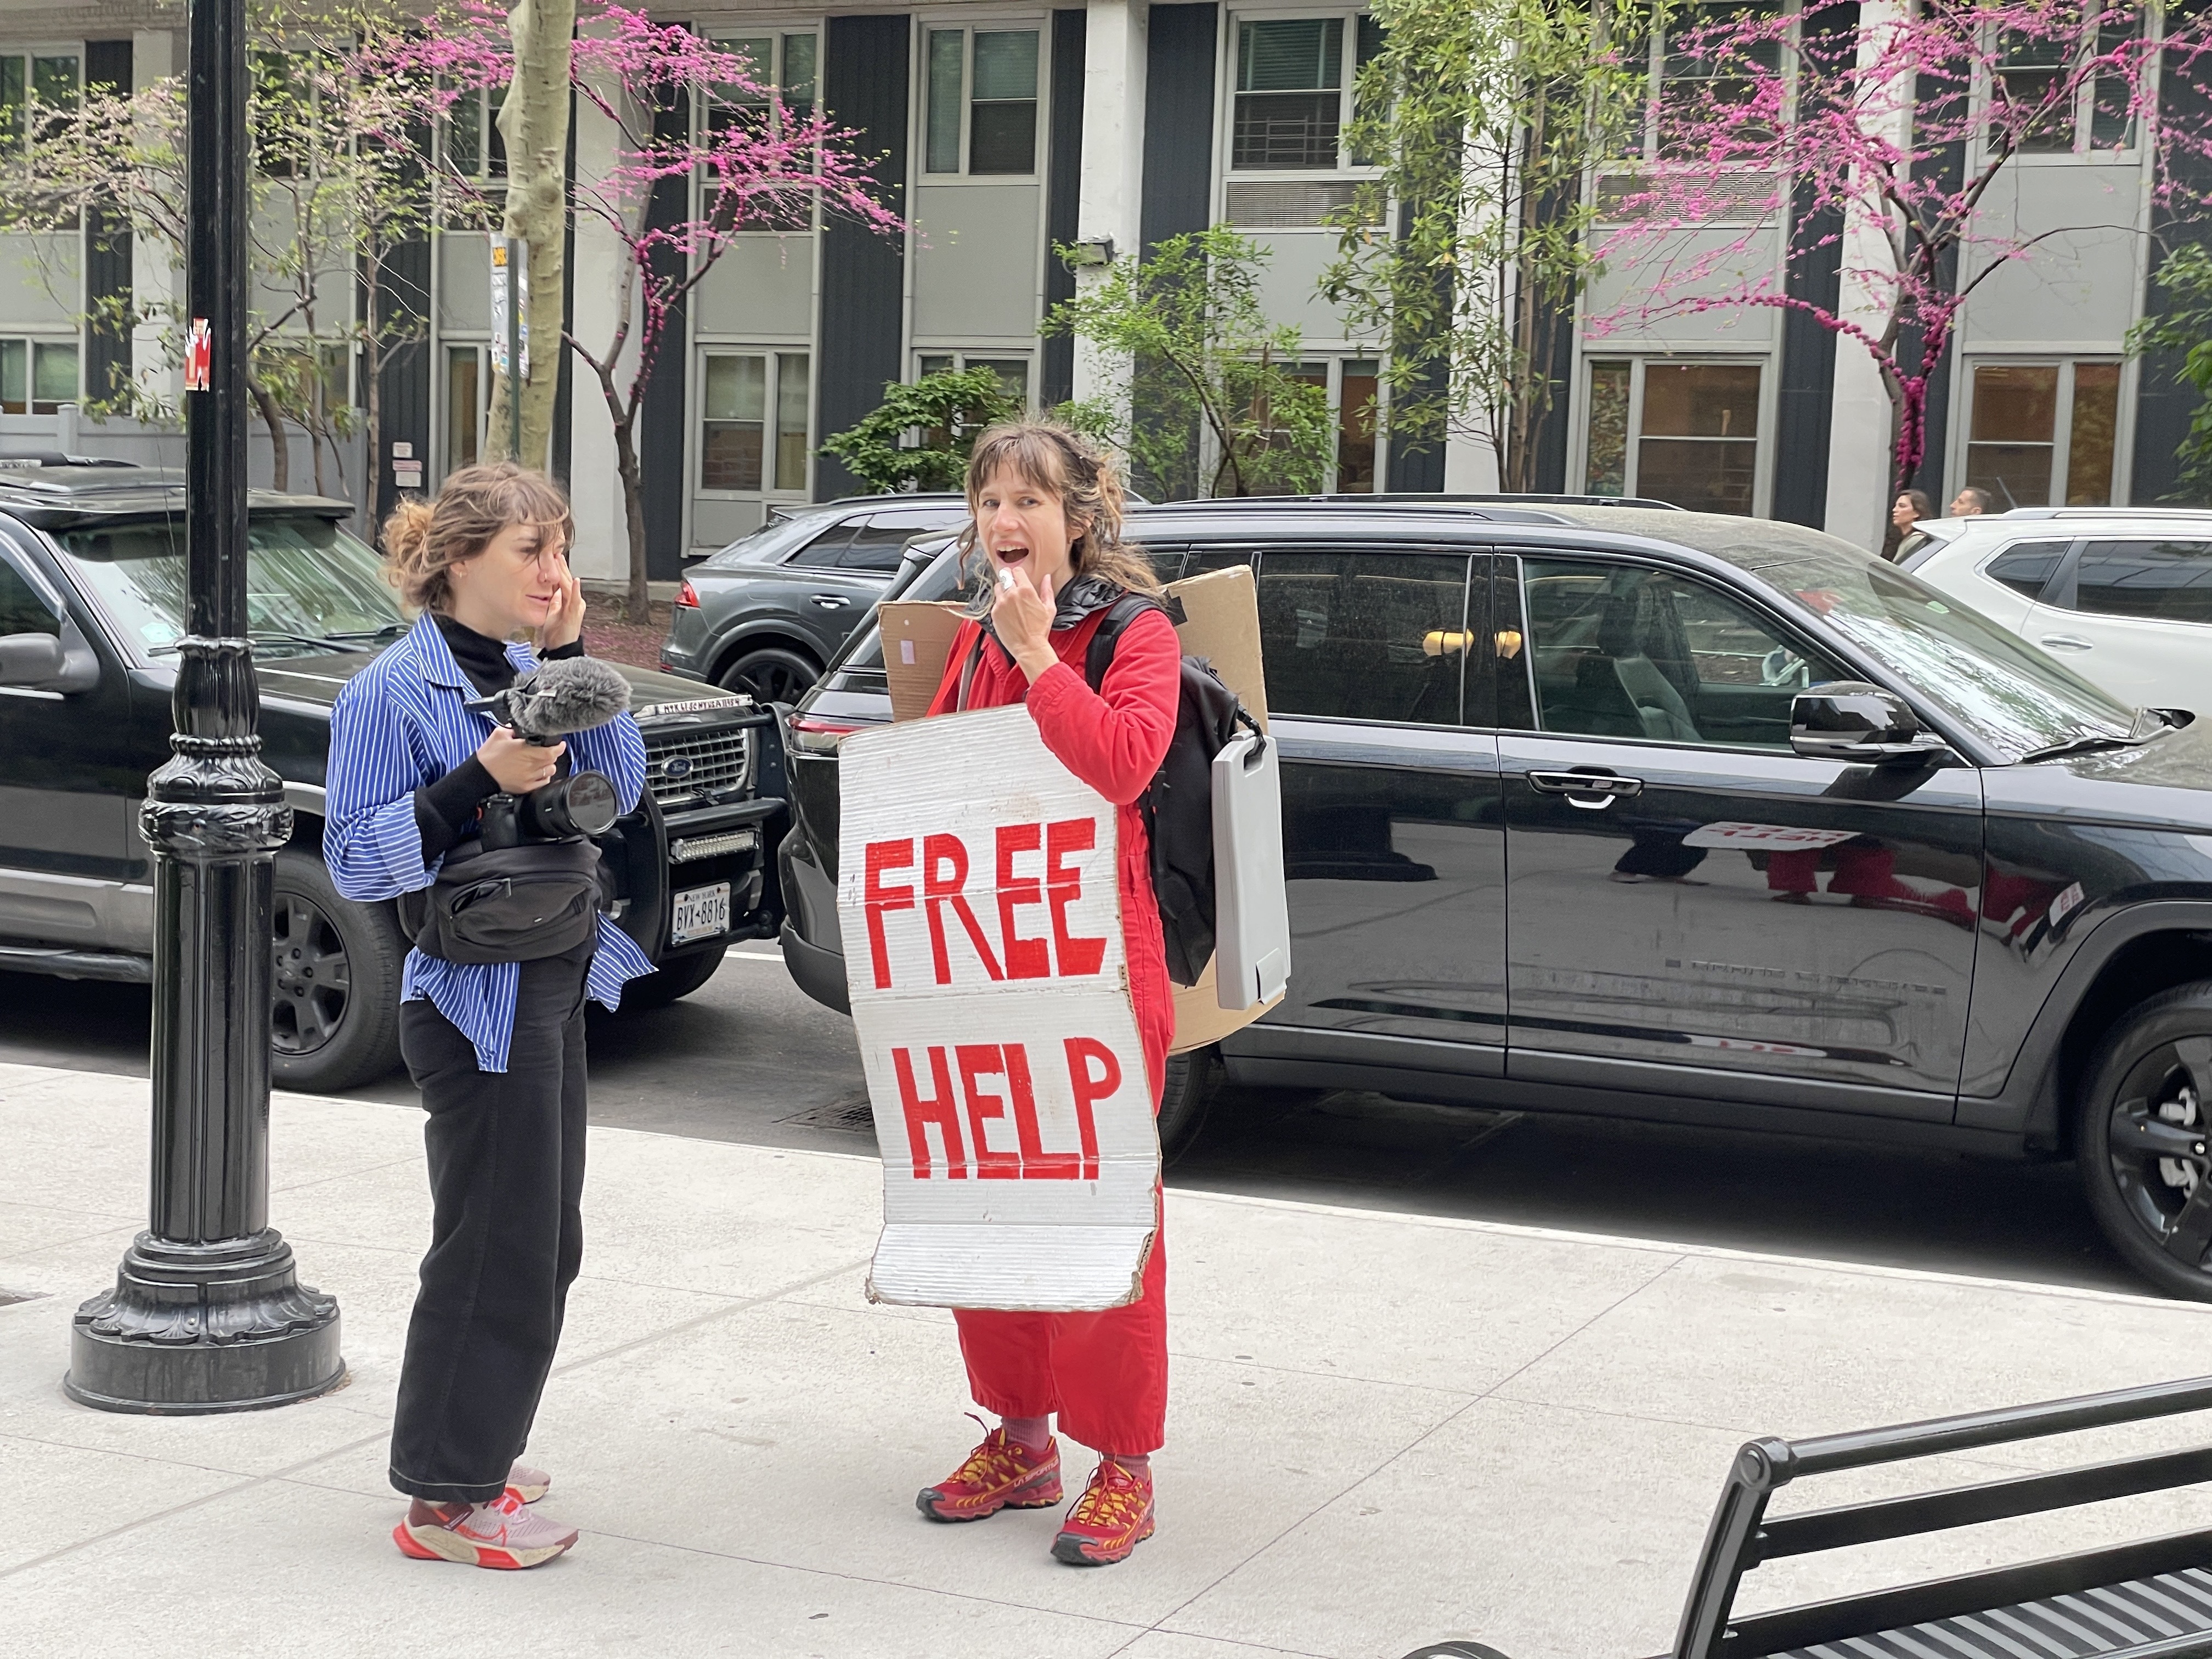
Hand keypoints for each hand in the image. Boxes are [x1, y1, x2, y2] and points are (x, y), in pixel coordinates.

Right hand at [478, 727, 564, 793]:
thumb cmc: (488, 756)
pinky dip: (544, 776)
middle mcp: (529, 765)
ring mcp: (529, 777)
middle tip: (546, 750)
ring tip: (540, 761)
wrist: (480, 775)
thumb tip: (521, 727)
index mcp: (524, 751)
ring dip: (548, 765)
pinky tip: (537, 772)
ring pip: (550, 771)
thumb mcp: (499, 735)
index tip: (559, 744)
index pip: (551, 750)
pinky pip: (544, 782)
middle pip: (552, 760)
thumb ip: (513, 729)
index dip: (559, 747)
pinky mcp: (526, 787)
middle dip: (552, 753)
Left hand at [538, 561, 584, 651]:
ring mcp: (576, 607)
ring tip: (561, 560)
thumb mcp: (553, 613)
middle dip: (561, 567)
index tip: (552, 557)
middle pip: (567, 581)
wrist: (561, 648)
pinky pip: (575, 600)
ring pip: (570, 587)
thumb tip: (554, 591)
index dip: (558, 569)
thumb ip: (555, 601)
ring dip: (566, 573)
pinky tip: (576, 581)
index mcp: (569, 601)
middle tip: (555, 552)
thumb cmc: (557, 633)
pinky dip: (576, 590)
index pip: (563, 582)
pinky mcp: (575, 614)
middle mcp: (575, 602)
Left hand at [990, 562, 1057, 681]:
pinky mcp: (994, 613)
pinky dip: (1000, 604)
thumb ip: (1047, 590)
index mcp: (1026, 590)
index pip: (1016, 570)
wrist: (1029, 647)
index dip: (1018, 573)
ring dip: (1003, 589)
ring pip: (998, 587)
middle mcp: (1011, 594)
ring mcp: (1001, 603)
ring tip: (1010, 599)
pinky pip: (995, 602)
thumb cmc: (1040, 629)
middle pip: (1005, 575)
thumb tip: (1047, 577)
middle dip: (1009, 579)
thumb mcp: (1049, 608)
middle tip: (1013, 586)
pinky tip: (1008, 612)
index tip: (1019, 578)